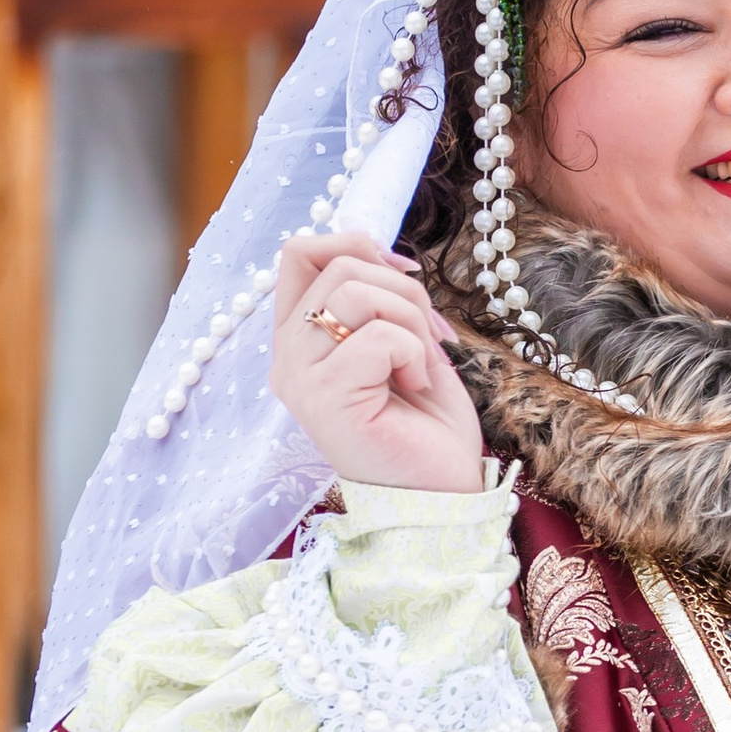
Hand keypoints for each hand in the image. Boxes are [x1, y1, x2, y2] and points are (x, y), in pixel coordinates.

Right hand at [270, 230, 486, 494]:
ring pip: (354, 293)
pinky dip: (414, 353)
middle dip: (403, 291)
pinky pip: (376, 337)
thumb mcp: (399, 338)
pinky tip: (417, 386)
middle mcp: (287, 358)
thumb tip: (372, 244)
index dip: (356, 244)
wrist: (443, 487)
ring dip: (410, 321)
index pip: (299, 252)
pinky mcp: (324, 400)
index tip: (402, 276)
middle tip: (428, 339)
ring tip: (421, 365)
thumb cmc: (424, 421)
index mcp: (299, 338)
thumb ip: (372, 295)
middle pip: (338, 266)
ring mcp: (300, 380)